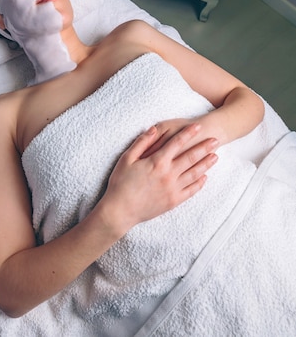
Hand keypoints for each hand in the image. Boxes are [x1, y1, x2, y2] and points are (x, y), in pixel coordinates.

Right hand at [101, 123, 217, 235]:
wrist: (120, 211)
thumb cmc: (120, 182)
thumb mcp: (127, 158)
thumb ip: (142, 142)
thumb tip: (154, 129)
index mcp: (157, 162)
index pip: (177, 143)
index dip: (189, 133)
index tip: (198, 126)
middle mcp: (168, 174)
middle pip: (191, 157)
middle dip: (204, 147)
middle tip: (216, 139)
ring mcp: (173, 189)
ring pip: (194, 173)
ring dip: (206, 164)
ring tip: (216, 156)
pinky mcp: (174, 201)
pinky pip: (191, 190)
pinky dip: (200, 183)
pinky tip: (205, 177)